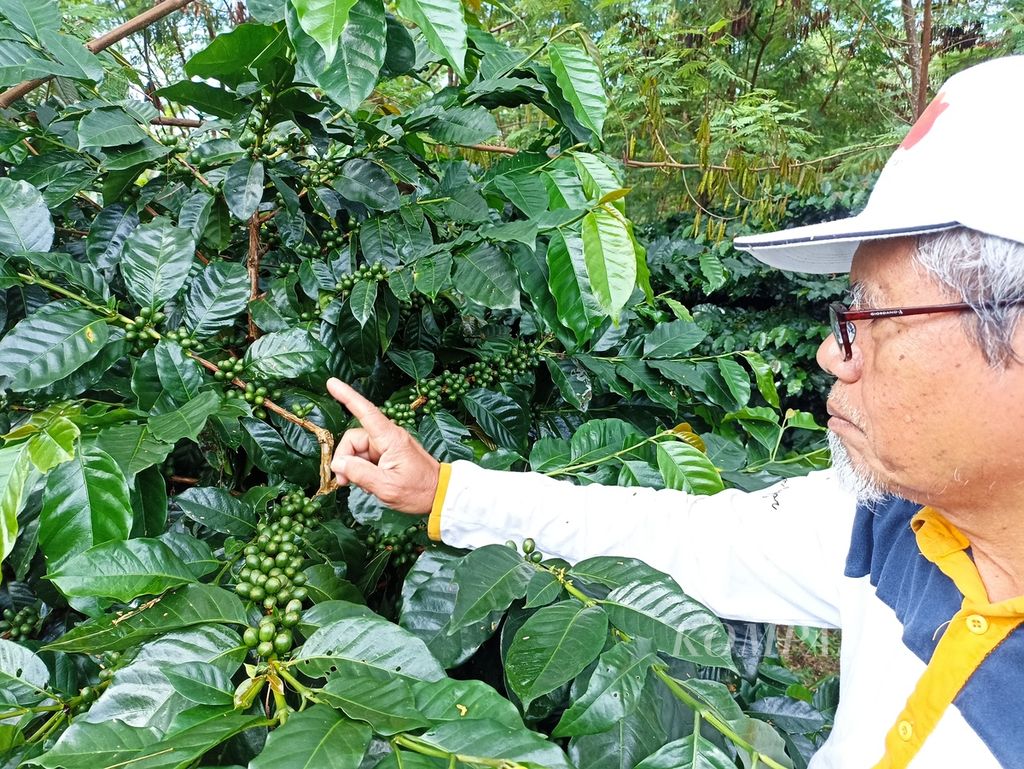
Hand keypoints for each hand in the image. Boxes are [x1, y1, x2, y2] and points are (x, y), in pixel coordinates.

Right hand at [326, 378, 439, 514]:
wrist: (439, 495)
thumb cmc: (418, 490)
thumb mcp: (387, 487)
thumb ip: (360, 473)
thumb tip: (338, 463)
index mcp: (391, 438)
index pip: (366, 412)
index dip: (347, 396)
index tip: (331, 383)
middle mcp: (388, 437)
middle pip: (353, 439)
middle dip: (345, 460)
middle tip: (344, 481)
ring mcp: (388, 445)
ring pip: (357, 450)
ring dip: (354, 468)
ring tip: (363, 486)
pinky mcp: (388, 454)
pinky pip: (365, 457)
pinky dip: (362, 470)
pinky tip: (370, 483)